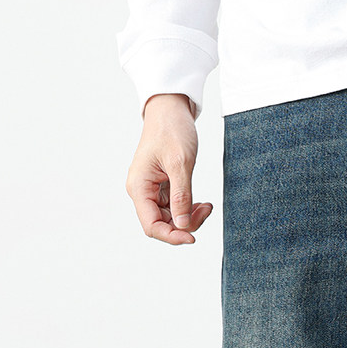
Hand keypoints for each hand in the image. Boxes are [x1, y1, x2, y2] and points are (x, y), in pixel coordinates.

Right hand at [125, 93, 213, 244]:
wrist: (171, 109)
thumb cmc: (172, 130)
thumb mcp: (180, 163)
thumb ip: (181, 196)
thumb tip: (182, 226)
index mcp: (139, 187)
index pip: (152, 226)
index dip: (172, 236)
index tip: (193, 238)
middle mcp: (142, 192)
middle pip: (163, 225)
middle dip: (186, 224)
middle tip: (207, 210)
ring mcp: (152, 190)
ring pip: (172, 218)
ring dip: (190, 217)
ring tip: (207, 205)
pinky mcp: (163, 187)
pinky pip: (176, 208)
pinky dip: (190, 208)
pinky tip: (203, 202)